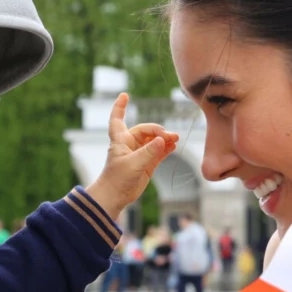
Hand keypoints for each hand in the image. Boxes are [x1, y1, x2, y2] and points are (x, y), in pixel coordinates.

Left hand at [86, 93, 178, 221]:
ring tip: (176, 138)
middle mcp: (129, 144)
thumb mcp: (133, 164)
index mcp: (120, 140)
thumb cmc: (117, 178)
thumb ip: (148, 152)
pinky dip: (166, 148)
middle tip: (169, 136)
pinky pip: (158, 152)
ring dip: (164, 139)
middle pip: (145, 131)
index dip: (120, 107)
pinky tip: (174, 146)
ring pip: (153, 141)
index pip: (118, 119)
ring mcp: (139, 154)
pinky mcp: (147, 164)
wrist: (115, 196)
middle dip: (157, 131)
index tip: (124, 95)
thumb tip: (162, 140)